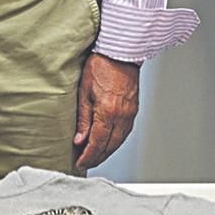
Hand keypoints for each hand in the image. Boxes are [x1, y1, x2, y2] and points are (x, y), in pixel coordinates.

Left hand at [73, 53, 140, 169]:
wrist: (119, 52)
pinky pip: (125, 132)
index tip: (80, 163)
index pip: (97, 143)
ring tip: (95, 155)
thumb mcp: (84, 92)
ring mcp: (130, 114)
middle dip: (97, 158)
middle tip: (86, 162)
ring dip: (107, 151)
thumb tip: (79, 139)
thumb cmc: (100, 65)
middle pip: (110, 146)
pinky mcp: (134, 110)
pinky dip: (115, 141)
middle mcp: (122, 116)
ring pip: (119, 142)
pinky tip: (108, 142)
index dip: (88, 156)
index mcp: (107, 112)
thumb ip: (83, 119)